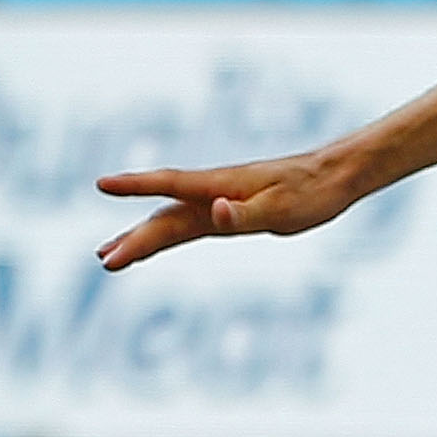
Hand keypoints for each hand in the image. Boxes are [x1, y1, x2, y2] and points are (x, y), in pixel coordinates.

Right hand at [96, 152, 365, 272]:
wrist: (334, 177)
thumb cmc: (311, 191)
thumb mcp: (281, 208)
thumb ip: (245, 214)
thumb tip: (215, 212)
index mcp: (220, 186)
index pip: (170, 185)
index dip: (136, 186)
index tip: (102, 184)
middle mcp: (212, 193)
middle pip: (164, 216)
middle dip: (134, 237)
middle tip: (104, 259)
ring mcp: (217, 203)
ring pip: (171, 222)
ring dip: (141, 238)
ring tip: (107, 256)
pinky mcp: (228, 213)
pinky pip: (188, 227)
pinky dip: (165, 237)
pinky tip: (150, 246)